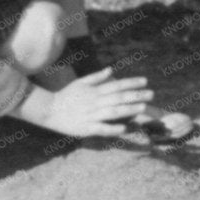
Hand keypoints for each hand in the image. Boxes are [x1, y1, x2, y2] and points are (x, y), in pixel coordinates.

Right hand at [18, 67, 152, 138]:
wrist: (48, 110)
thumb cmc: (66, 96)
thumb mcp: (80, 82)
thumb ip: (97, 77)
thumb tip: (112, 70)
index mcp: (95, 91)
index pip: (117, 85)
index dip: (131, 83)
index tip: (145, 81)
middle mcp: (95, 102)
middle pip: (119, 98)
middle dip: (136, 95)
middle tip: (151, 94)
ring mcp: (91, 115)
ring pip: (113, 112)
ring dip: (129, 109)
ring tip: (143, 107)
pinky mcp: (87, 128)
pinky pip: (102, 128)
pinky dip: (114, 128)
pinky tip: (125, 128)